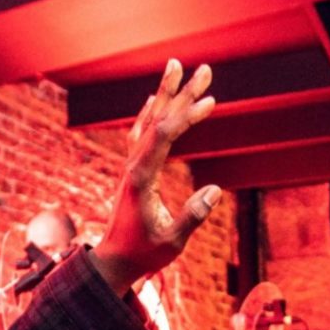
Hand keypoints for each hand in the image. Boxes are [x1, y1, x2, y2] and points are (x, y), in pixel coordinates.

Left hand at [93, 60, 221, 292]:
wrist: (114, 261)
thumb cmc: (143, 254)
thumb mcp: (171, 242)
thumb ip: (191, 217)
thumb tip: (215, 191)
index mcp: (142, 178)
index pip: (165, 136)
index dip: (188, 116)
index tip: (211, 101)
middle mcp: (133, 165)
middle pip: (159, 119)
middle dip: (182, 92)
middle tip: (204, 69)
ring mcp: (131, 165)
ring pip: (149, 122)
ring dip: (166, 95)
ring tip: (177, 68)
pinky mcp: (133, 171)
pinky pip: (141, 133)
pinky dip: (151, 113)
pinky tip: (155, 99)